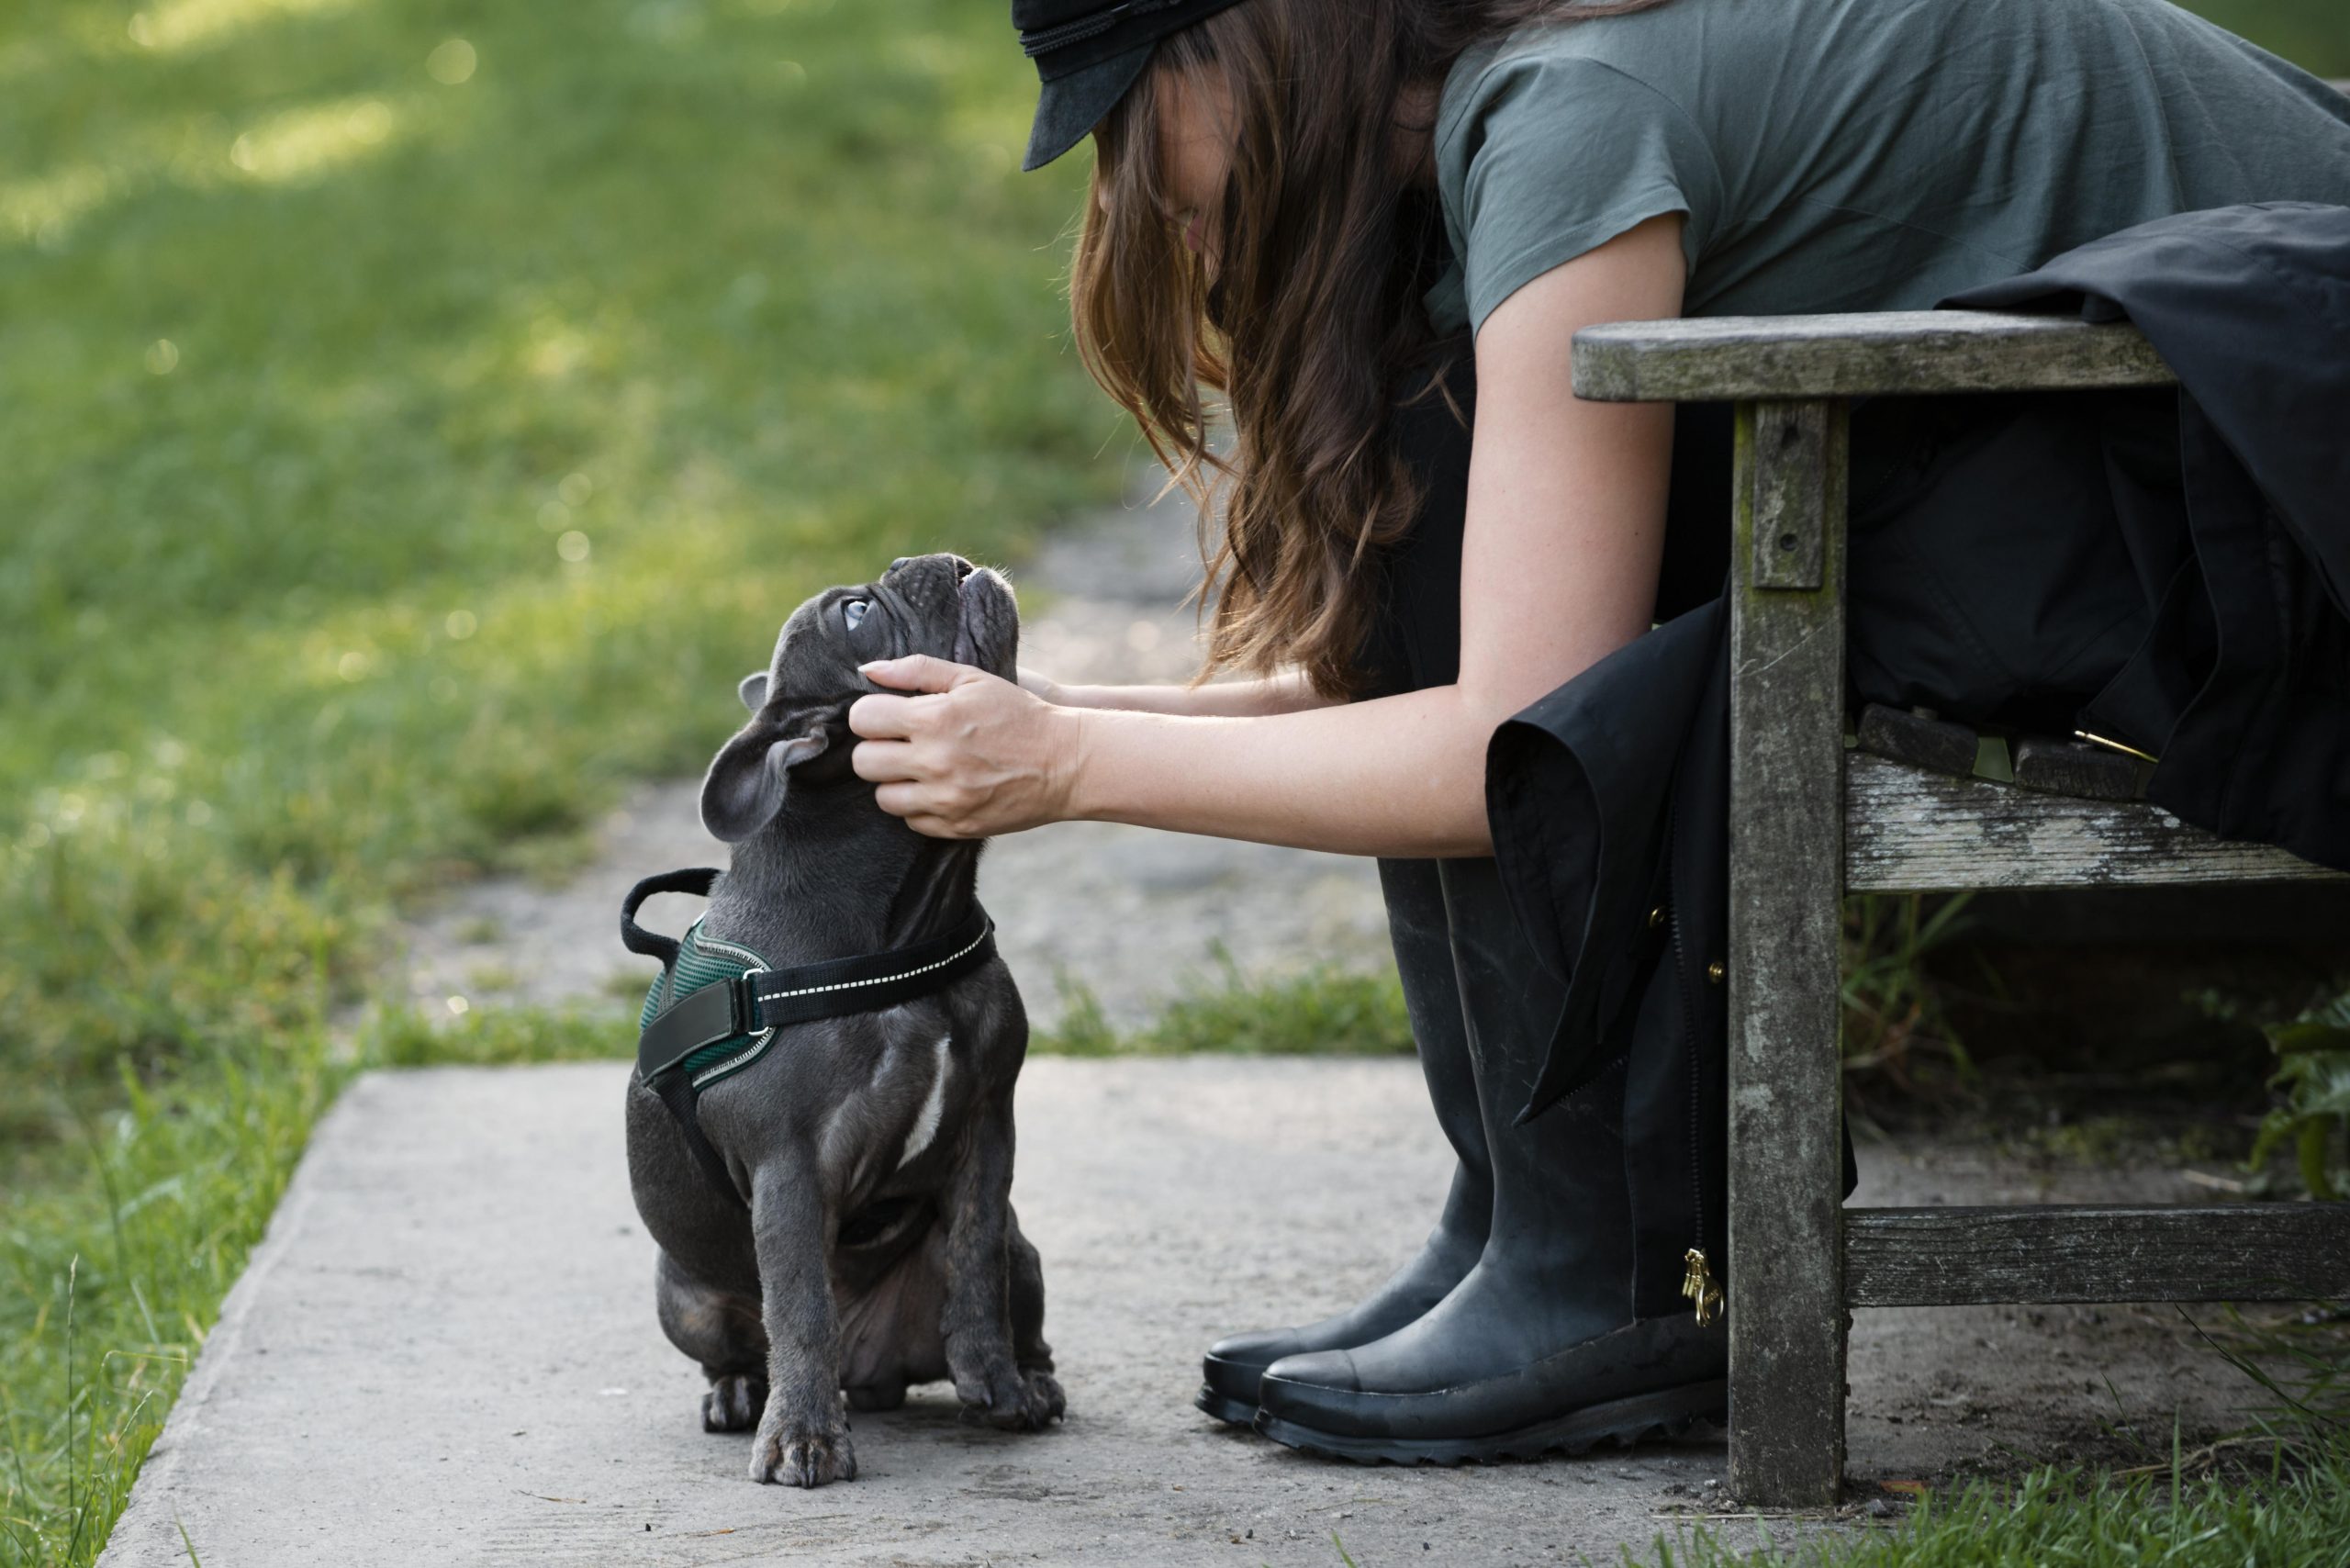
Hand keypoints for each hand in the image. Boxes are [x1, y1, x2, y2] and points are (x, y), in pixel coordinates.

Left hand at [849, 656, 1083, 837]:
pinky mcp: (956, 826)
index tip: (886, 715)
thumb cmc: (1018, 713)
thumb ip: (917, 670)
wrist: (1066, 762)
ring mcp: (945, 799)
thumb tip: (868, 670)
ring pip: (882, 797)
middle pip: (864, 762)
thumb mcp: (972, 679)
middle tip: (899, 742)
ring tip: (920, 767)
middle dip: (877, 748)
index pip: (863, 719)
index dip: (871, 714)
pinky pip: (911, 821)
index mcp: (934, 719)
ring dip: (895, 781)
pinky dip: (919, 806)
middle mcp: (934, 762)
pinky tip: (941, 788)